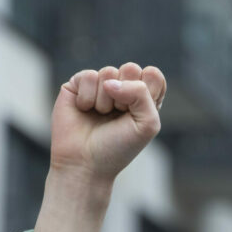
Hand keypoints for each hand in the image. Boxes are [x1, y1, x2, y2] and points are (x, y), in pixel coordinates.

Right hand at [50, 63, 165, 183]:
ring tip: (99, 116)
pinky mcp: (78, 84)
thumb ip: (142, 93)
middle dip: (125, 95)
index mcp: (143, 97)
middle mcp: (122, 88)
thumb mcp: (147, 124)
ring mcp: (99, 85)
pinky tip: (84, 110)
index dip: (147, 93)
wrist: (84, 164)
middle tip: (117, 116)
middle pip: (131, 68)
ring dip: (105, 101)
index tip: (136, 115)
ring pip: (108, 72)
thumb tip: (109, 82)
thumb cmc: (118, 148)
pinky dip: (87, 98)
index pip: (153, 74)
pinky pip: (88, 76)